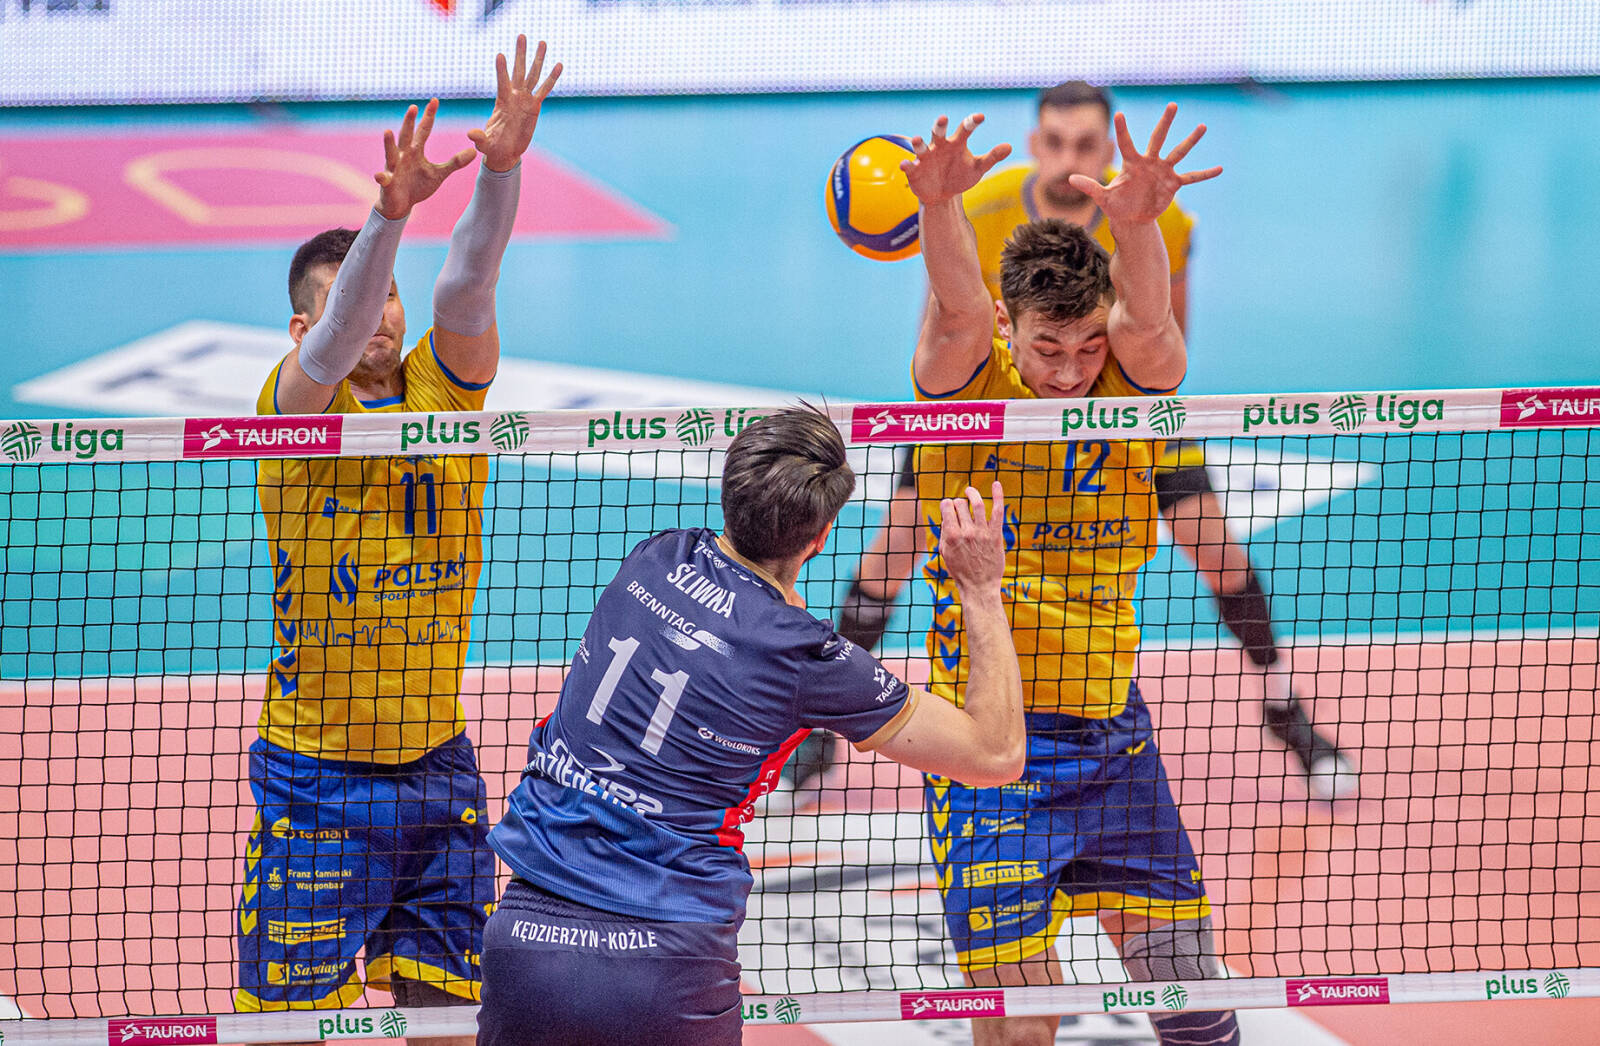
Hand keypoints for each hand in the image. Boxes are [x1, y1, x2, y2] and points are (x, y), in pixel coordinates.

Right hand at [374, 98, 474, 219]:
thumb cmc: (417, 185)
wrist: (400, 204)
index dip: (429, 116)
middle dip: (409, 122)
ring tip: (388, 131)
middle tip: (413, 107)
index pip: (424, 130)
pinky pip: (384, 179)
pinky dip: (382, 177)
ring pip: (391, 154)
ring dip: (389, 144)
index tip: (435, 100)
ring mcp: (393, 168)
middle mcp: (403, 155)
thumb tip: (474, 151)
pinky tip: (380, 175)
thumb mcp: (439, 173)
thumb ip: (455, 162)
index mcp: (416, 151)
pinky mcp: (387, 183)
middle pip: (406, 136)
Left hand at [469, 35, 561, 172]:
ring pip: (533, 75)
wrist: (505, 152)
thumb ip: (479, 137)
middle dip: (520, 54)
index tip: (500, 55)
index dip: (502, 70)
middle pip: (519, 71)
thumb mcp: (484, 143)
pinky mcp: (535, 106)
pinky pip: (545, 89)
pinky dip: (552, 77)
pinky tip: (558, 64)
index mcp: (502, 102)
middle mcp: (514, 96)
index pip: (502, 82)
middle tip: (521, 35)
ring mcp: (525, 99)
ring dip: (537, 59)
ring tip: (542, 42)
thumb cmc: (492, 146)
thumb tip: (471, 134)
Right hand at [901, 114, 1011, 207]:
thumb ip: (991, 157)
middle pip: (938, 132)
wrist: (941, 194)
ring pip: (920, 147)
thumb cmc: (960, 175)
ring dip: (918, 143)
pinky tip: (905, 165)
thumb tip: (1009, 147)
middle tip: (943, 118)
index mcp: (956, 143)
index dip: (971, 122)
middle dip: (939, 125)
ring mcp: (925, 158)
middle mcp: (939, 146)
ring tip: (917, 139)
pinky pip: (908, 166)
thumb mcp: (978, 168)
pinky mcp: (914, 171)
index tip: (980, 117)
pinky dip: (906, 165)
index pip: (964, 129)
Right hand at [938, 482, 1006, 594]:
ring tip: (970, 492)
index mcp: (951, 535)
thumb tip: (947, 516)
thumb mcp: (945, 553)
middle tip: (960, 509)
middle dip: (958, 503)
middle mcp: (966, 532)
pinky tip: (996, 484)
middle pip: (960, 504)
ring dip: (972, 493)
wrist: (979, 586)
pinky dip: (998, 495)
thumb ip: (944, 533)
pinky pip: (997, 511)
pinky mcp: (995, 535)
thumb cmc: (961, 571)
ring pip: (976, 503)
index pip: (947, 507)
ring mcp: (982, 532)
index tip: (949, 508)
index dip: (947, 504)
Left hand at [1067, 103, 1220, 226]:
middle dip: (1165, 123)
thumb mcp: (1102, 198)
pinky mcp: (1173, 184)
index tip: (1119, 114)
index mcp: (1131, 163)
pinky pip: (1192, 177)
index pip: (1125, 143)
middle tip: (1172, 105)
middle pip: (1158, 139)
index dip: (1122, 130)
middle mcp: (1149, 162)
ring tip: (1202, 126)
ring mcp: (1163, 171)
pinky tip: (1220, 168)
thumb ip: (1089, 187)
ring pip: (1178, 153)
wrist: (1131, 218)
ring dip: (1190, 140)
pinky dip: (1205, 174)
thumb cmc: (1116, 204)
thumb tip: (1069, 179)